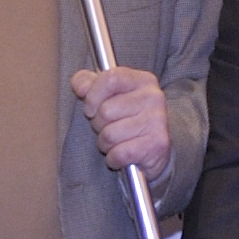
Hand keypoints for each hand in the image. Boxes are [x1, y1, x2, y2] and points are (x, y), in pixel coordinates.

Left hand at [71, 65, 172, 184]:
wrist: (154, 151)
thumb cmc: (127, 120)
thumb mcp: (108, 96)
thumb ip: (89, 84)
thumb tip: (80, 86)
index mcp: (142, 80)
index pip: (110, 79)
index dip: (92, 96)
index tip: (90, 109)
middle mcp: (153, 97)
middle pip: (106, 110)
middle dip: (98, 125)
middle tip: (109, 128)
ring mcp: (158, 121)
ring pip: (110, 135)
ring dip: (105, 144)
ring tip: (116, 143)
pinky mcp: (157, 145)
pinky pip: (119, 154)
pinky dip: (114, 159)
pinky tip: (122, 156)